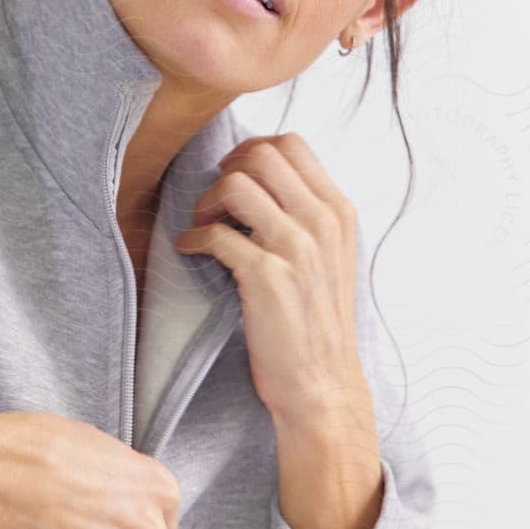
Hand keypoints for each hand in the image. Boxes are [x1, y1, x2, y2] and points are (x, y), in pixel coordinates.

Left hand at [172, 132, 369, 428]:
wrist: (322, 384)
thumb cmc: (317, 322)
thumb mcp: (330, 256)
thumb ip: (307, 214)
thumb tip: (260, 179)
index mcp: (338, 212)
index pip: (292, 144)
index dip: (252, 150)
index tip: (235, 174)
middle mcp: (321, 223)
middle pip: (261, 155)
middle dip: (227, 170)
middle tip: (216, 201)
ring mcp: (296, 249)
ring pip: (235, 185)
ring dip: (207, 201)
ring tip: (205, 225)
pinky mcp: (266, 277)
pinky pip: (215, 234)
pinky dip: (192, 238)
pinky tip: (191, 251)